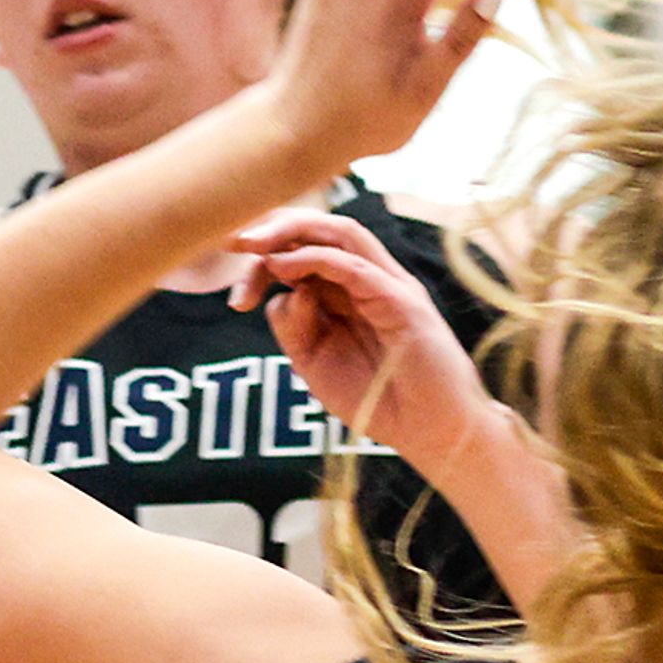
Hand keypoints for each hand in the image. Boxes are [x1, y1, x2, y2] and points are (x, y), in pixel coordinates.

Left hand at [228, 209, 506, 471]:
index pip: (304, 250)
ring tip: (252, 245)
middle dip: (273, 229)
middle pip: (320, 230)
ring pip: (341, 234)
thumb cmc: (378, 399)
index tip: (235, 294)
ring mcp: (389, 286)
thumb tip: (280, 292)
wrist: (429, 433)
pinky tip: (283, 267)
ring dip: (292, 232)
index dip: (262, 260)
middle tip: (232, 243)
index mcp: (349, 290)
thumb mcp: (315, 363)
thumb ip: (293, 327)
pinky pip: (356, 266)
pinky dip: (316, 259)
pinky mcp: (402, 302)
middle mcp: (370, 278)